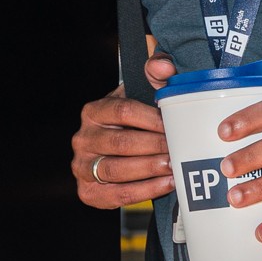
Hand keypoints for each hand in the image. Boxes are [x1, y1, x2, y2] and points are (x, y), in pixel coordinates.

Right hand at [71, 51, 177, 208]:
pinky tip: (167, 183)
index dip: (151, 119)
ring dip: (149, 169)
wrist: (127, 143)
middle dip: (153, 146)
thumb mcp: (146, 89)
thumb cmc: (139, 115)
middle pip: (119, 143)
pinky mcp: (89, 192)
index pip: (122, 111)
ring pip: (115, 170)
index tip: (173, 124)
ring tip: (174, 166)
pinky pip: (117, 194)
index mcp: (94, 111)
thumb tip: (162, 65)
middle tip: (178, 148)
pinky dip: (145, 191)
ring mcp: (82, 167)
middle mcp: (83, 139)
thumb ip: (158, 71)